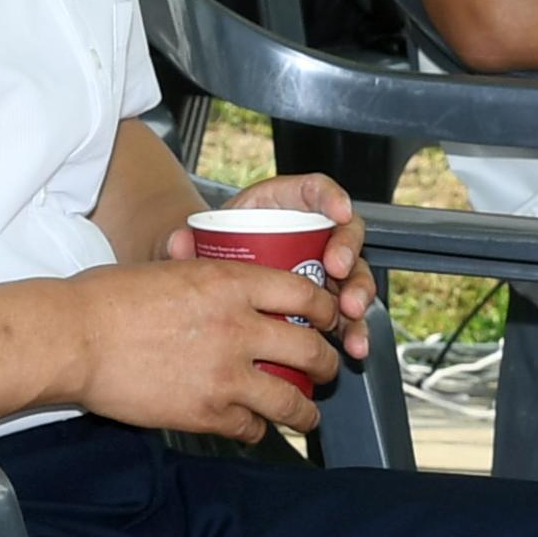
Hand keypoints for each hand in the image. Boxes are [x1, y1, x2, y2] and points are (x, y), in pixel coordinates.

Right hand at [65, 257, 340, 442]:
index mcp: (231, 283)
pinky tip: (250, 426)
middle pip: (312, 350)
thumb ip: (212, 280)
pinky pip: (251, 427)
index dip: (327, 309)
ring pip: (292, 401)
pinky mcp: (206, 412)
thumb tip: (233, 289)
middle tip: (324, 369)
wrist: (76, 338)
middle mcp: (238, 328)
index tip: (328, 319)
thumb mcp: (172, 268)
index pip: (307, 294)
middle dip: (327, 364)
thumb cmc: (111, 298)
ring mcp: (225, 375)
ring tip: (306, 415)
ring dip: (305, 411)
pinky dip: (256, 429)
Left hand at [168, 172, 375, 360]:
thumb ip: (188, 240)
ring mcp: (324, 267)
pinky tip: (352, 344)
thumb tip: (178, 242)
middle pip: (345, 234)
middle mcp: (312, 233)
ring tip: (350, 316)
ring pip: (355, 275)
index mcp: (283, 206)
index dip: (331, 197)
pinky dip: (353, 328)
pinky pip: (348, 312)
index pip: (313, 191)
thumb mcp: (201, 240)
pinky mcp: (326, 300)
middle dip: (349, 253)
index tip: (337, 211)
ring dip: (359, 295)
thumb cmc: (211, 248)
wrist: (211, 275)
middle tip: (339, 272)